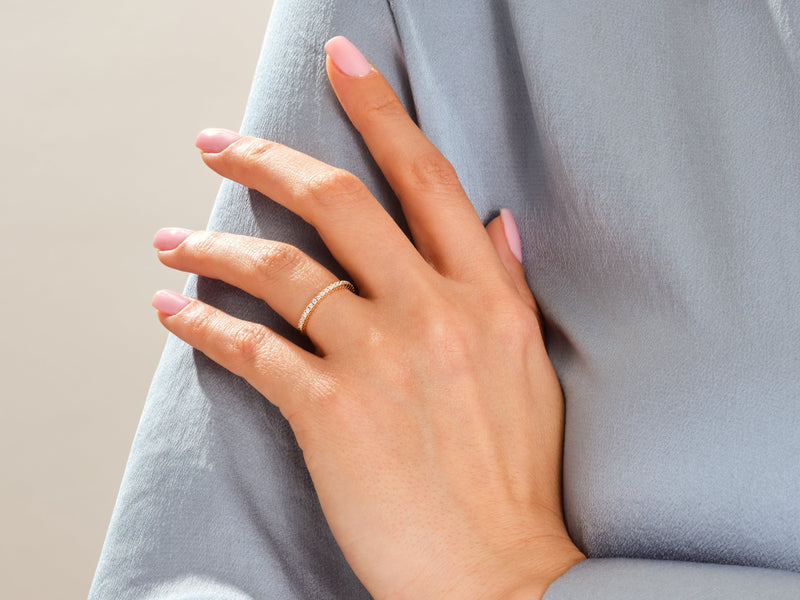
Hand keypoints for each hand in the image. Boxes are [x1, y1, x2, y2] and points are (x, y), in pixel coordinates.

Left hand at [151, 36, 583, 599]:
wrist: (499, 573)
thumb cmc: (514, 475)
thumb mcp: (531, 367)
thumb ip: (509, 287)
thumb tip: (498, 224)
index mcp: (486, 297)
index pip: (427, 177)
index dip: (381, 109)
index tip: (342, 62)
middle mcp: (434, 312)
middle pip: (337, 200)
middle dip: (266, 158)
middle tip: (220, 143)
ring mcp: (380, 359)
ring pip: (278, 267)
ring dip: (212, 243)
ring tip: (174, 238)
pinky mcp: (332, 413)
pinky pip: (250, 347)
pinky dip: (201, 323)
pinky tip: (174, 310)